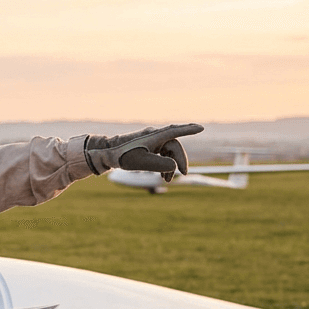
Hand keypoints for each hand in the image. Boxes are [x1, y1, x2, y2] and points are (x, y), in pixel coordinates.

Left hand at [84, 124, 203, 181]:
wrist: (107, 153)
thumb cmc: (123, 156)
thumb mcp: (141, 163)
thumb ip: (160, 165)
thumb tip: (175, 168)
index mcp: (155, 136)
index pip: (175, 131)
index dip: (189, 130)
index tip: (201, 128)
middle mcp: (155, 135)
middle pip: (174, 146)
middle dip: (180, 161)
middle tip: (183, 174)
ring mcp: (151, 140)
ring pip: (168, 152)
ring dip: (171, 165)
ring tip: (167, 180)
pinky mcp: (147, 146)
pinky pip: (161, 154)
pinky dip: (164, 164)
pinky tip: (162, 177)